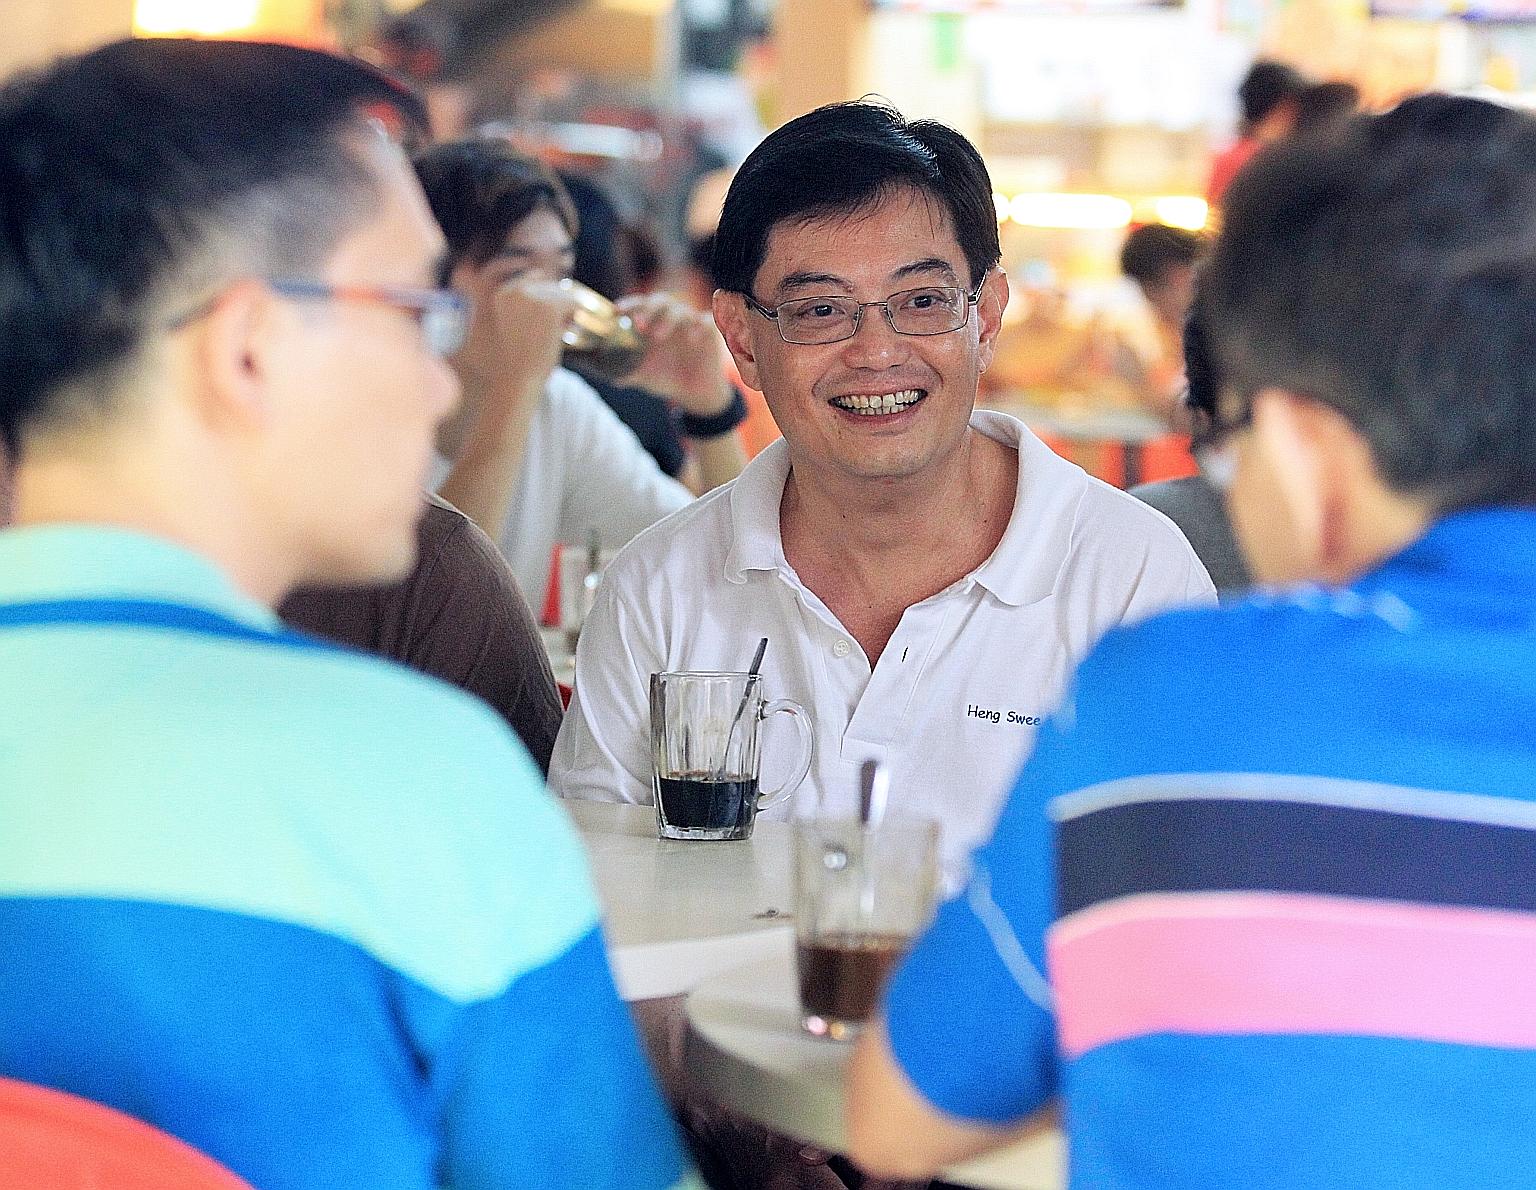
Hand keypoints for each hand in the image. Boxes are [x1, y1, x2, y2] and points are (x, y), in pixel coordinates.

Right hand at [441, 277, 578, 458]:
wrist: (518, 377)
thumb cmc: (522, 358)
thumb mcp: (521, 325)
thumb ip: (534, 305)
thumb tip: (565, 288)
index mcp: (504, 293)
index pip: (536, 278)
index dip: (547, 299)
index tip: (542, 322)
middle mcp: (516, 289)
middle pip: (553, 285)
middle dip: (559, 307)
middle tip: (552, 331)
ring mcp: (533, 296)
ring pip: (565, 294)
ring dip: (566, 314)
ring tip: (556, 334)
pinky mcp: (550, 307)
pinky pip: (575, 304)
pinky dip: (574, 320)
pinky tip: (563, 335)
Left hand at [616, 292, 733, 416]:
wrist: (695, 394)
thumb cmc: (666, 378)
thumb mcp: (645, 377)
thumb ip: (628, 373)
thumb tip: (612, 377)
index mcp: (653, 323)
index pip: (640, 305)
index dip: (629, 304)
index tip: (616, 310)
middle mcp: (671, 318)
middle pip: (660, 301)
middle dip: (648, 309)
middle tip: (639, 325)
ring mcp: (691, 323)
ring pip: (680, 311)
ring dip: (667, 320)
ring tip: (657, 336)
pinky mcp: (709, 332)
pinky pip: (706, 322)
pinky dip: (699, 326)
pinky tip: (692, 340)